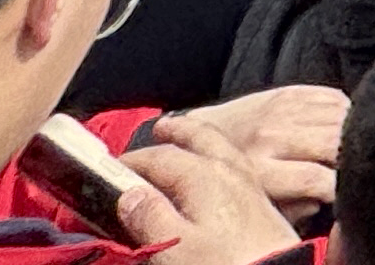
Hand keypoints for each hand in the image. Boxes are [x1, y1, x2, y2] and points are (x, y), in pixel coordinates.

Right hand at [110, 135, 302, 262]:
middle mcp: (230, 170)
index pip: (160, 157)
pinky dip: (220, 157)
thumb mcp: (174, 246)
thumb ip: (149, 216)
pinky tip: (217, 172)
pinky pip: (236, 164)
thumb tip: (129, 193)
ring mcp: (250, 184)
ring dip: (201, 140)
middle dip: (179, 131)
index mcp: (204, 174)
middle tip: (161, 127)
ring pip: (222, 148)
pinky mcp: (262, 203)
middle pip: (201, 138)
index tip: (113, 167)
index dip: (134, 161)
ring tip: (188, 140)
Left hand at [154, 88, 343, 212]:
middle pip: (333, 143)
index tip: (347, 192)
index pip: (315, 178)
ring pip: (339, 117)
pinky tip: (344, 125)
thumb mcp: (258, 204)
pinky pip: (334, 96)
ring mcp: (281, 110)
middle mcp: (270, 136)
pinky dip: (346, 111)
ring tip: (353, 147)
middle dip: (352, 157)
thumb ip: (295, 207)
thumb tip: (327, 201)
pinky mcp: (290, 91)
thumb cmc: (235, 180)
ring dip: (353, 132)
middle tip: (356, 166)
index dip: (340, 186)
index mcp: (260, 171)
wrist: (203, 137)